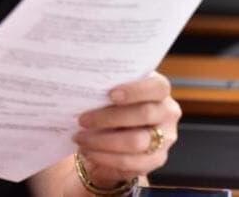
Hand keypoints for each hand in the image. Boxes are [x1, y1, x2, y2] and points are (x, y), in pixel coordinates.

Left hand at [72, 72, 179, 187]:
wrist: (114, 132)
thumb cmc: (110, 103)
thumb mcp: (110, 91)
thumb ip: (105, 87)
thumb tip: (84, 86)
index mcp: (159, 90)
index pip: (157, 87)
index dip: (135, 90)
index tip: (110, 94)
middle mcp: (167, 113)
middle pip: (144, 114)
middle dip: (108, 117)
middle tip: (82, 119)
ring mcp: (165, 138)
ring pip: (136, 141)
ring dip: (102, 141)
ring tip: (80, 137)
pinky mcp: (156, 159)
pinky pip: (130, 161)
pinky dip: (105, 157)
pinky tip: (88, 151)